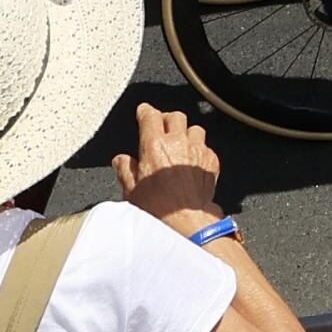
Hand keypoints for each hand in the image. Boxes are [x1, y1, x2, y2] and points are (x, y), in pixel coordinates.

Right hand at [107, 98, 223, 228]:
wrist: (188, 220)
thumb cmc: (160, 208)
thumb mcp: (132, 191)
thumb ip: (125, 170)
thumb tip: (121, 161)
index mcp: (154, 146)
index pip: (150, 116)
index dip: (146, 111)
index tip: (144, 111)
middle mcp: (177, 143)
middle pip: (175, 116)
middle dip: (167, 119)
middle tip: (161, 128)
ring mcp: (197, 150)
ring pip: (194, 128)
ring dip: (186, 133)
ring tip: (179, 143)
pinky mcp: (211, 161)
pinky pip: (206, 146)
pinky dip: (199, 150)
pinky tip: (192, 161)